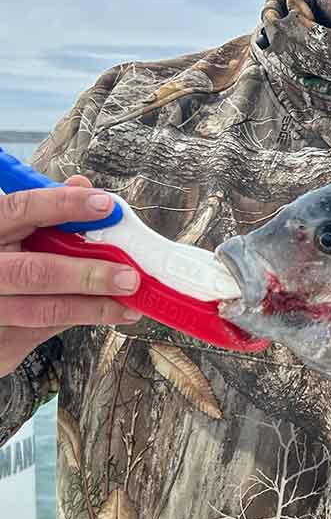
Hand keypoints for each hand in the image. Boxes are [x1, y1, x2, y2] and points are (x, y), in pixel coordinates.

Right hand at [0, 175, 141, 376]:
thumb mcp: (7, 228)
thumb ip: (41, 210)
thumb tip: (81, 186)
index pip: (22, 210)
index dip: (65, 206)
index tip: (106, 206)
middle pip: (36, 272)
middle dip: (88, 275)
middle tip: (129, 277)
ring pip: (42, 311)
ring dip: (93, 308)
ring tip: (129, 305)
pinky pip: (39, 332)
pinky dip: (76, 322)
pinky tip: (103, 315)